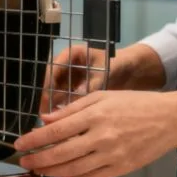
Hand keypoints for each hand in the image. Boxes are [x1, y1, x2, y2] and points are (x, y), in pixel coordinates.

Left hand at [15, 91, 176, 176]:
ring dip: (52, 171)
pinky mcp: (122, 168)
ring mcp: (112, 155)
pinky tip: (63, 176)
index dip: (34, 140)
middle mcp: (101, 137)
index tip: (20, 144)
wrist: (170, 119)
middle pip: (60, 153)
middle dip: (37, 159)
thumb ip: (71, 109)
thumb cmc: (135, 104)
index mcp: (94, 116)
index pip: (55, 131)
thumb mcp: (101, 97)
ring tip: (40, 169)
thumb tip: (45, 119)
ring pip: (74, 169)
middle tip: (24, 161)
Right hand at [39, 44, 166, 113]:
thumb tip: (75, 97)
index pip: (53, 68)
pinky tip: (62, 122)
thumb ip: (92, 83)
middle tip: (44, 114)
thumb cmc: (119, 64)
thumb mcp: (105, 72)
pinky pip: (64, 99)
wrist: (132, 70)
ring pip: (55, 92)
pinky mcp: (73, 89)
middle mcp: (66, 65)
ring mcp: (69, 78)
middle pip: (49, 82)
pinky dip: (63, 109)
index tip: (46, 99)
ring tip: (50, 121)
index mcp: (71, 55)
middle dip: (47, 98)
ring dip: (53, 106)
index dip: (47, 84)